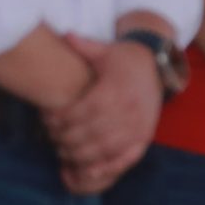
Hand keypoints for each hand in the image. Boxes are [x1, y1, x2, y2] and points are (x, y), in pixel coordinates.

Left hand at [45, 35, 163, 195]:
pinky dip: (104, 168)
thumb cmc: (124, 59)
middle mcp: (128, 111)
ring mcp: (139, 127)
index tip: (47, 120)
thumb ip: (83, 46)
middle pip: (88, 134)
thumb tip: (65, 35)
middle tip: (51, 137)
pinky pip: (123, 160)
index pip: (80, 113)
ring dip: (78, 154)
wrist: (157, 67)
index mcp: (115, 91)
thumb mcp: (105, 50)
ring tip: (63, 150)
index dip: (59, 120)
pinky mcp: (144, 138)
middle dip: (64, 139)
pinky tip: (86, 169)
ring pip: (102, 150)